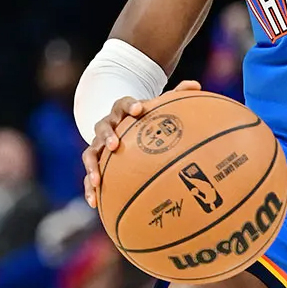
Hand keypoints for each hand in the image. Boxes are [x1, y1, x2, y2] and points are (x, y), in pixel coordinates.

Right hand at [82, 80, 200, 207]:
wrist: (119, 123)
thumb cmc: (144, 116)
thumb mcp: (157, 105)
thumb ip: (176, 95)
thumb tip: (197, 85)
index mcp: (122, 110)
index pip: (124, 103)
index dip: (131, 105)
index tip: (140, 108)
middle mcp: (107, 125)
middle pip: (102, 127)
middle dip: (107, 136)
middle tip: (114, 144)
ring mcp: (98, 144)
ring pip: (90, 153)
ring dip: (92, 167)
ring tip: (97, 181)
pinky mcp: (95, 161)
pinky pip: (89, 175)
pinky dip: (89, 188)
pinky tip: (94, 202)